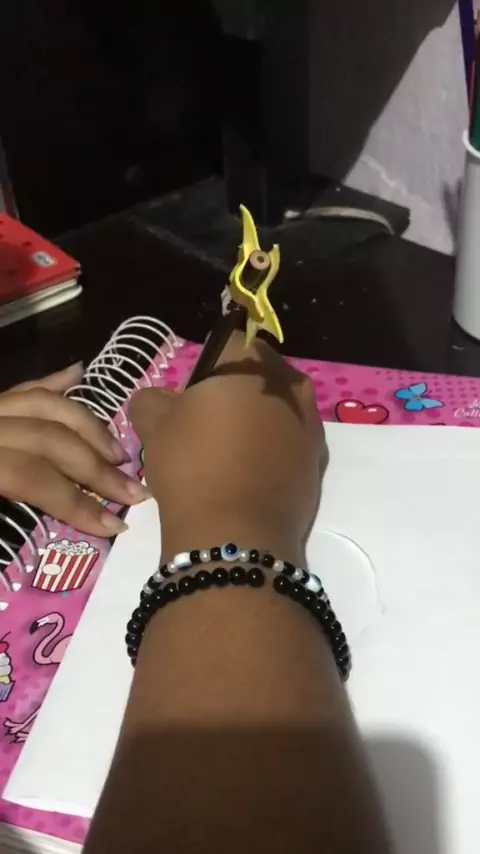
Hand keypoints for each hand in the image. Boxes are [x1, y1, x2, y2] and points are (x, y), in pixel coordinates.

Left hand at [0, 363, 148, 536]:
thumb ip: (7, 527)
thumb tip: (47, 549)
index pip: (32, 476)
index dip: (76, 503)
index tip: (113, 526)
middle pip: (49, 437)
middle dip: (95, 466)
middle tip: (132, 491)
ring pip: (43, 403)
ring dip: (87, 426)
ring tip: (116, 451)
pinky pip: (22, 388)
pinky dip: (52, 382)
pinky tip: (78, 374)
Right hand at [130, 332, 324, 557]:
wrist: (236, 534)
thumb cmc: (192, 466)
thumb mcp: (153, 427)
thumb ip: (152, 400)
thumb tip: (160, 400)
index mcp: (250, 363)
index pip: (230, 339)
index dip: (209, 363)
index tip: (194, 392)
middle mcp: (289, 384)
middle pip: (259, 372)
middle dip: (238, 389)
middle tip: (208, 423)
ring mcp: (310, 424)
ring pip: (278, 407)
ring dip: (257, 420)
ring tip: (228, 454)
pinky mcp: (318, 460)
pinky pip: (290, 441)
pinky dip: (272, 450)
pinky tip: (248, 476)